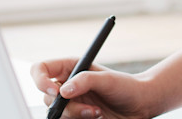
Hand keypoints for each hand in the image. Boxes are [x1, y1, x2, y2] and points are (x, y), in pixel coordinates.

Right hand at [31, 58, 153, 118]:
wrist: (140, 106)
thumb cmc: (126, 87)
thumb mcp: (107, 79)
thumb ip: (85, 81)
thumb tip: (63, 91)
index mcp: (70, 68)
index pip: (41, 70)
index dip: (40, 80)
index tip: (55, 91)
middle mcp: (67, 85)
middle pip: (47, 96)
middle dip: (67, 105)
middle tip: (88, 108)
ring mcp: (71, 103)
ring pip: (56, 113)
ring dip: (76, 115)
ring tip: (97, 113)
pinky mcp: (76, 118)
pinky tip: (97, 117)